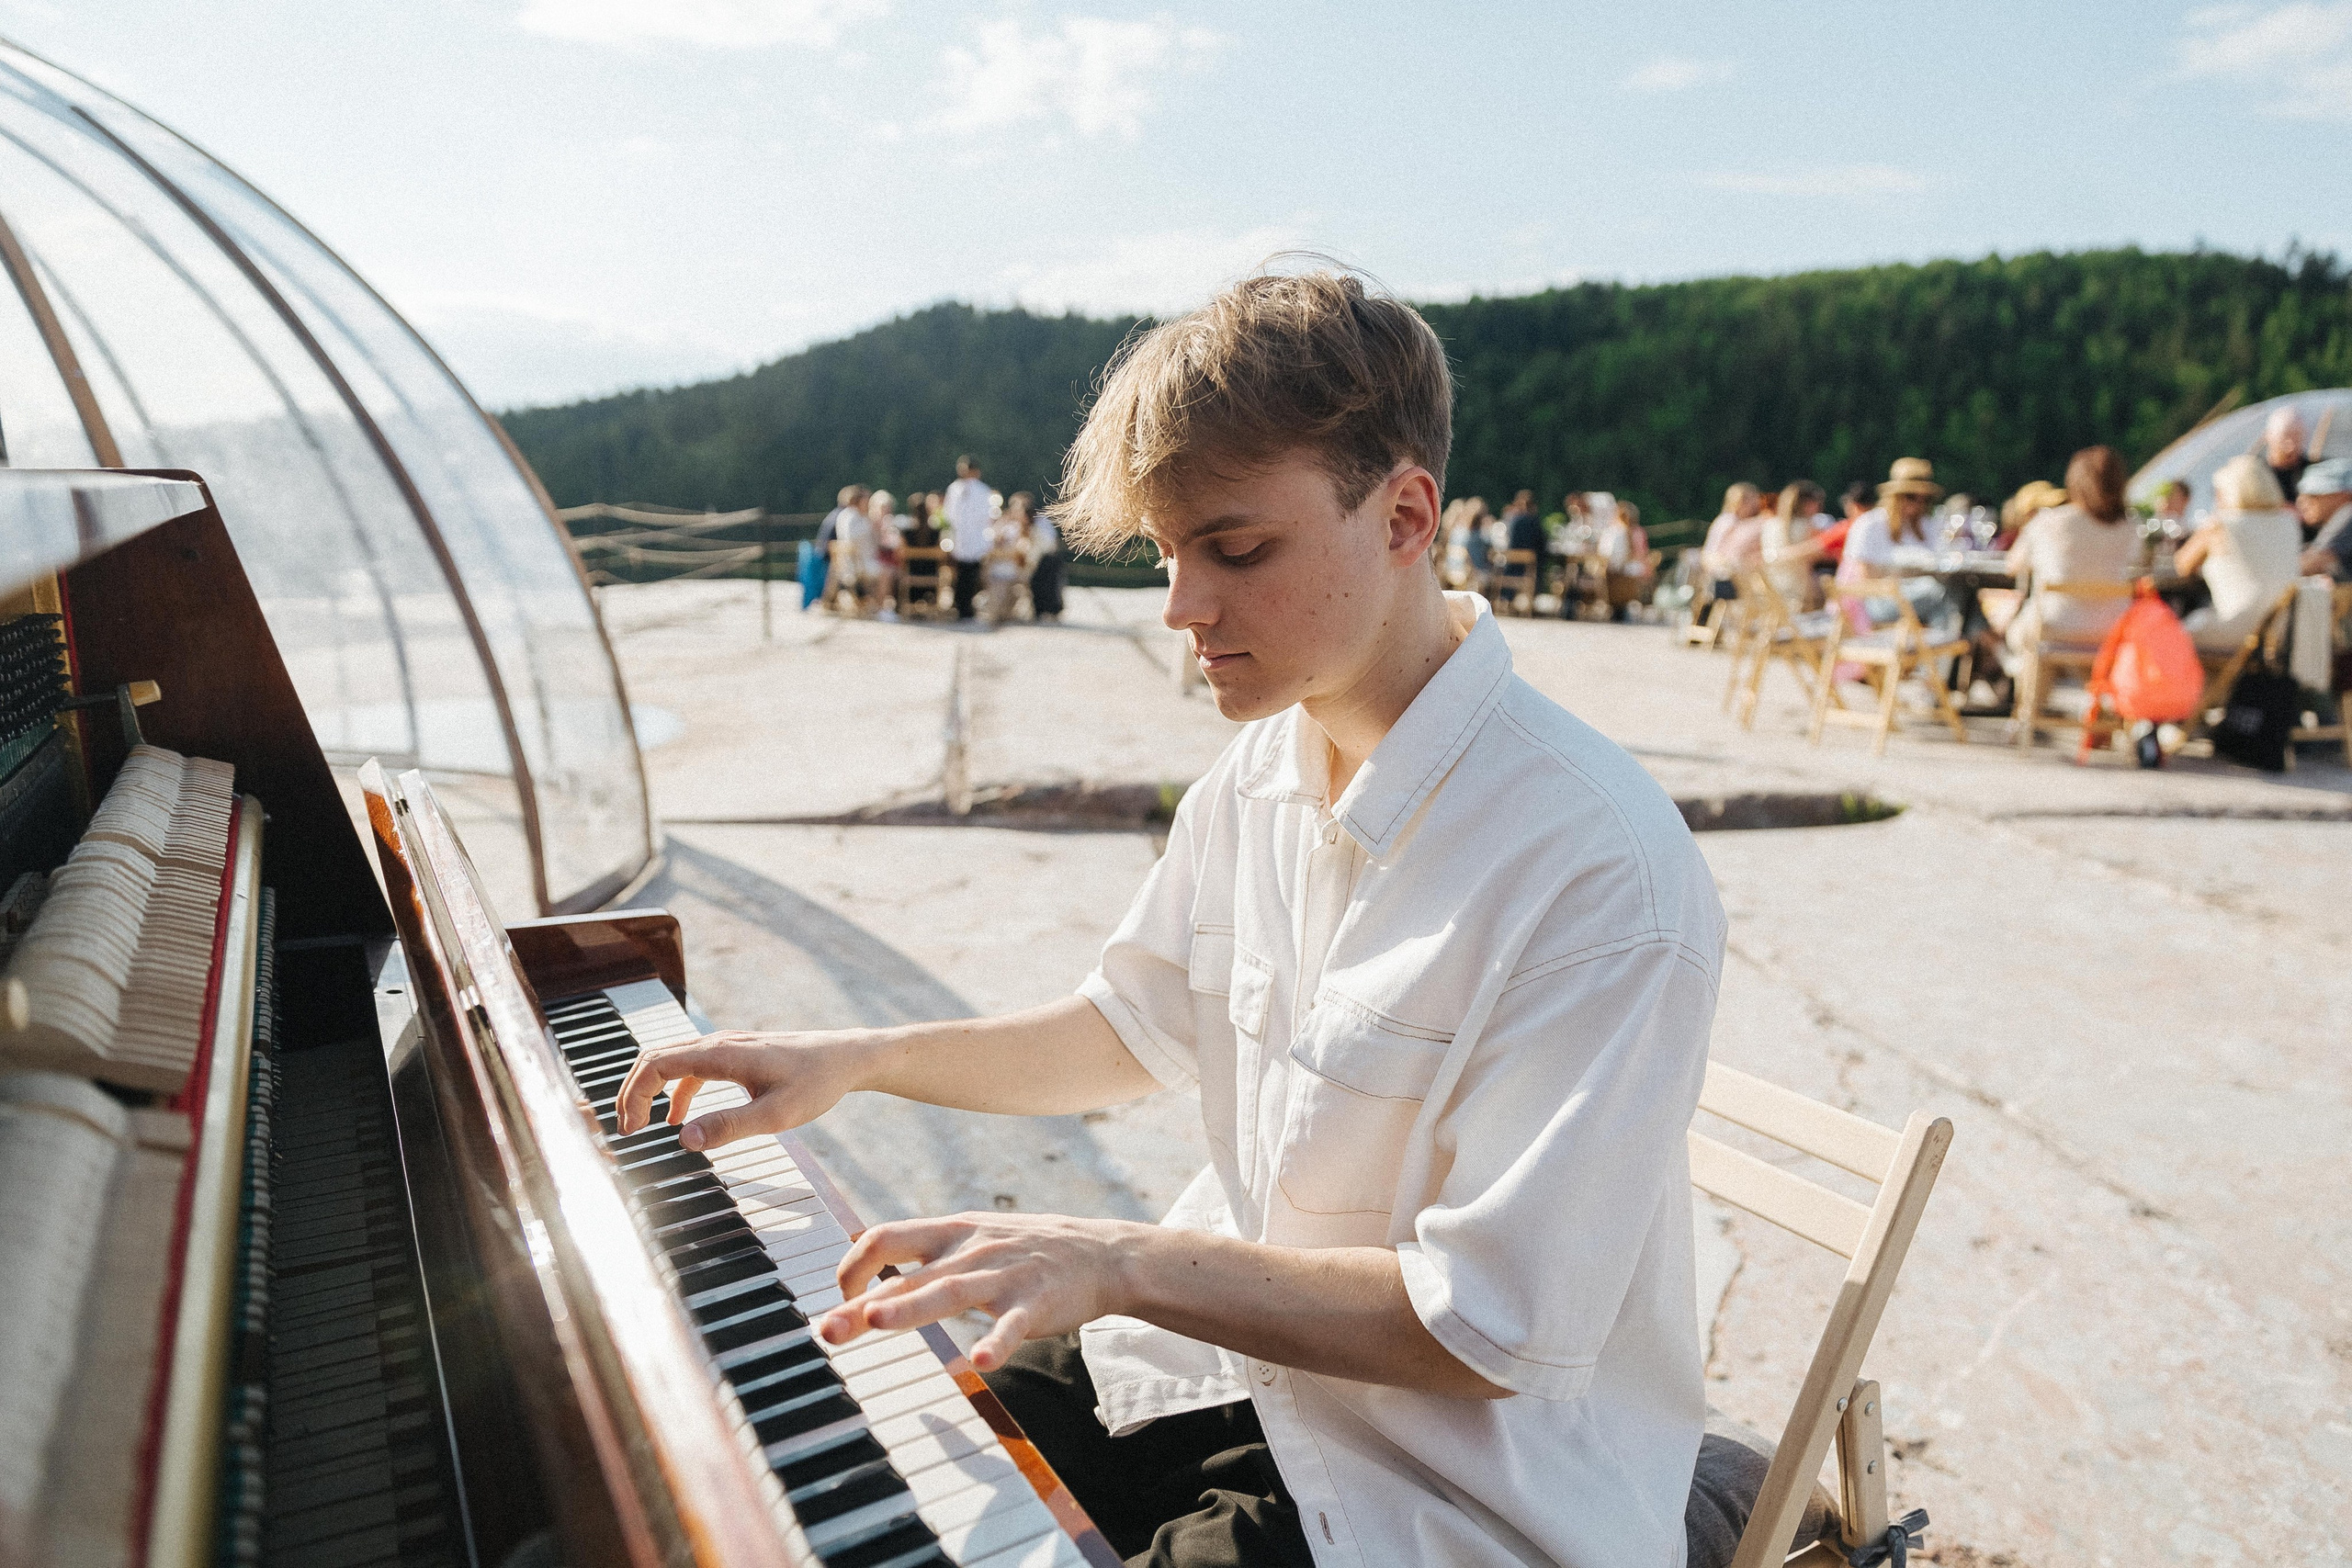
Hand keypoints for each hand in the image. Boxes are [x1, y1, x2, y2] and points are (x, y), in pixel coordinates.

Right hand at [612, 1029, 872, 1149]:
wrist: (846, 1058)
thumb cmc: (816, 1083)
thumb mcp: (776, 1115)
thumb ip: (730, 1126)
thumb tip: (684, 1139)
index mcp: (721, 1054)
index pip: (656, 1065)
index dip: (634, 1095)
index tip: (632, 1131)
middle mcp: (718, 1044)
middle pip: (655, 1058)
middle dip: (632, 1092)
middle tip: (627, 1130)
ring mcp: (726, 1047)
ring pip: (671, 1061)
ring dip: (650, 1091)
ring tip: (642, 1127)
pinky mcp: (736, 1055)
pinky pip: (692, 1068)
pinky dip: (674, 1090)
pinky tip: (678, 1118)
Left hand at [817, 1212, 1142, 1372]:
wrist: (1099, 1253)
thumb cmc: (1023, 1249)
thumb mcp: (970, 1235)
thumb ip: (923, 1250)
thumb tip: (864, 1265)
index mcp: (949, 1232)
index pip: (884, 1238)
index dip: (852, 1267)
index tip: (838, 1298)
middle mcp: (969, 1250)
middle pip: (907, 1275)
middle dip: (861, 1304)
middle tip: (827, 1331)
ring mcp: (1002, 1276)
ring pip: (950, 1291)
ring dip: (911, 1307)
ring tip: (877, 1320)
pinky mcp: (1035, 1303)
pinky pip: (1011, 1326)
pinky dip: (995, 1343)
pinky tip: (979, 1363)